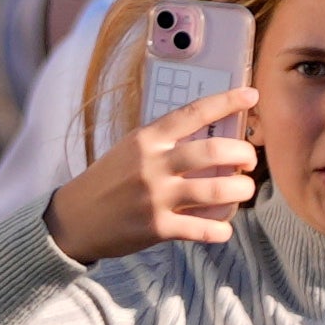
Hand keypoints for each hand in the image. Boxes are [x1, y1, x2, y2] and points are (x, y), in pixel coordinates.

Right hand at [44, 87, 258, 260]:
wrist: (74, 218)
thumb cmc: (107, 181)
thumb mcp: (130, 149)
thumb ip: (165, 143)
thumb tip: (210, 138)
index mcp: (147, 139)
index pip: (193, 113)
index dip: (226, 102)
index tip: (251, 95)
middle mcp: (153, 165)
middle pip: (213, 152)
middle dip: (243, 154)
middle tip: (249, 159)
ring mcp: (156, 197)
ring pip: (216, 190)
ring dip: (240, 190)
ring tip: (243, 190)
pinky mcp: (157, 228)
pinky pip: (202, 229)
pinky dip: (220, 229)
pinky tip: (224, 227)